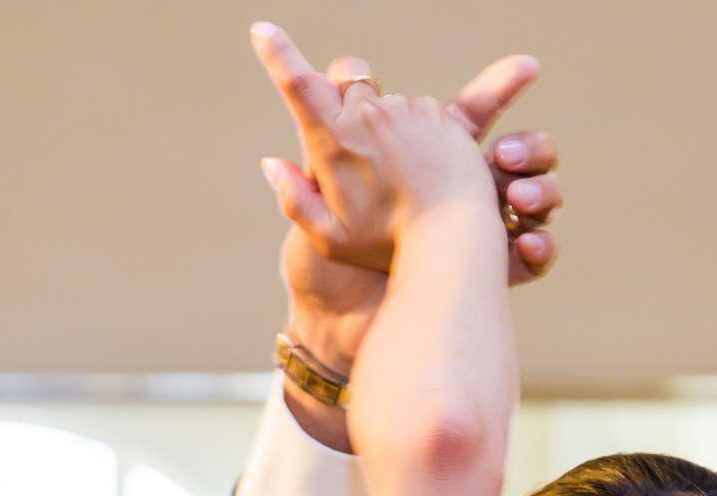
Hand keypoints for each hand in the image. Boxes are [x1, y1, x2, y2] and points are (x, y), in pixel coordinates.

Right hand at [252, 24, 493, 268]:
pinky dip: (415, 134)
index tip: (263, 29)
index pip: (298, 84)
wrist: (454, 239)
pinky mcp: (438, 113)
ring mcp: (405, 110)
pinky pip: (416, 112)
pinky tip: (425, 171)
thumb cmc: (388, 245)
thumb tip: (272, 163)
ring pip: (383, 102)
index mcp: (333, 140)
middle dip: (344, 106)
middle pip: (345, 86)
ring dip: (384, 127)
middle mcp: (368, 115)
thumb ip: (295, 201)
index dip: (278, 53)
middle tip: (363, 159)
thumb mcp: (331, 238)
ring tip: (401, 179)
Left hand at [270, 49, 560, 366]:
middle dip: (531, 149)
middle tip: (505, 156)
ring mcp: (483, 237)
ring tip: (515, 199)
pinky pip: (536, 256)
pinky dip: (541, 247)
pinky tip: (525, 245)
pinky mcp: (491, 278)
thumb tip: (348, 67)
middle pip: (524, 155)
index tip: (528, 67)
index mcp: (432, 165)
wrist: (331, 325)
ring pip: (540, 200)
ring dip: (541, 193)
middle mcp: (466, 195)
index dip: (506, 87)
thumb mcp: (324, 186)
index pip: (479, 115)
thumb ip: (338, 127)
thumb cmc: (324, 258)